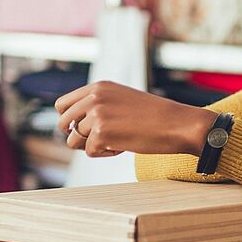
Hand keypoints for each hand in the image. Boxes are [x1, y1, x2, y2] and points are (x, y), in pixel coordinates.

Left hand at [54, 81, 213, 157]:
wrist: (179, 124)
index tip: (86, 129)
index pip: (62, 105)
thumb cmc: (156, 116)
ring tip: (117, 142)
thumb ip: (98, 106)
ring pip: (74, 141)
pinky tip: (124, 147)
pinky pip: (90, 152)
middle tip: (99, 140)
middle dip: (77, 136)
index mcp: (98, 87)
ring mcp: (96, 114)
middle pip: (63, 124)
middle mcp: (94, 97)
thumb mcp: (123, 100)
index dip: (70, 121)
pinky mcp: (101, 133)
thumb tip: (72, 127)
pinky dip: (106, 154)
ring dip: (93, 146)